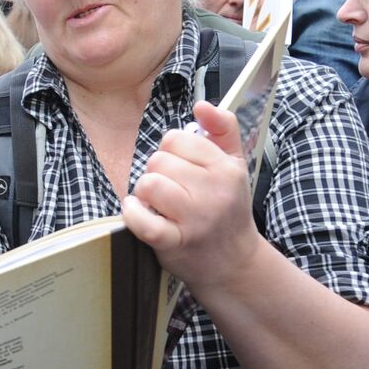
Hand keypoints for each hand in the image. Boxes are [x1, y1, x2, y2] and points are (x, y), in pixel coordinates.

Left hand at [122, 101, 263, 296]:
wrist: (234, 263)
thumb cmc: (227, 210)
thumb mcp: (235, 166)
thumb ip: (223, 130)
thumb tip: (203, 105)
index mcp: (227, 169)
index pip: (176, 139)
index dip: (170, 152)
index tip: (180, 170)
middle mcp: (214, 191)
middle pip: (159, 160)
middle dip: (156, 173)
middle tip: (169, 191)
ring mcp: (195, 218)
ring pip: (148, 184)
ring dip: (144, 194)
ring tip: (157, 205)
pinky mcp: (175, 242)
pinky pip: (143, 221)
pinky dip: (133, 214)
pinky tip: (138, 212)